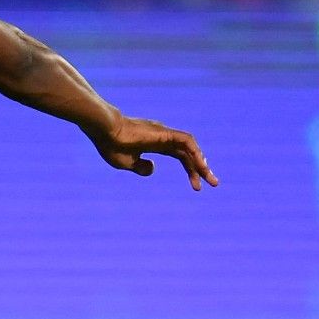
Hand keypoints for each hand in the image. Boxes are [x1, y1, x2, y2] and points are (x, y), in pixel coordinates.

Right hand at [85, 116, 218, 190]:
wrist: (104, 130)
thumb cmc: (110, 145)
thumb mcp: (126, 163)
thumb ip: (140, 168)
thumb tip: (153, 169)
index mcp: (155, 144)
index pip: (180, 156)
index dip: (190, 170)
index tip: (197, 187)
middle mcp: (164, 137)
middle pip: (189, 153)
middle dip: (201, 169)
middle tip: (214, 184)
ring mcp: (164, 134)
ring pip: (190, 147)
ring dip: (201, 162)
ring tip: (210, 178)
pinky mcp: (164, 133)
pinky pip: (186, 141)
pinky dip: (195, 152)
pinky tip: (202, 164)